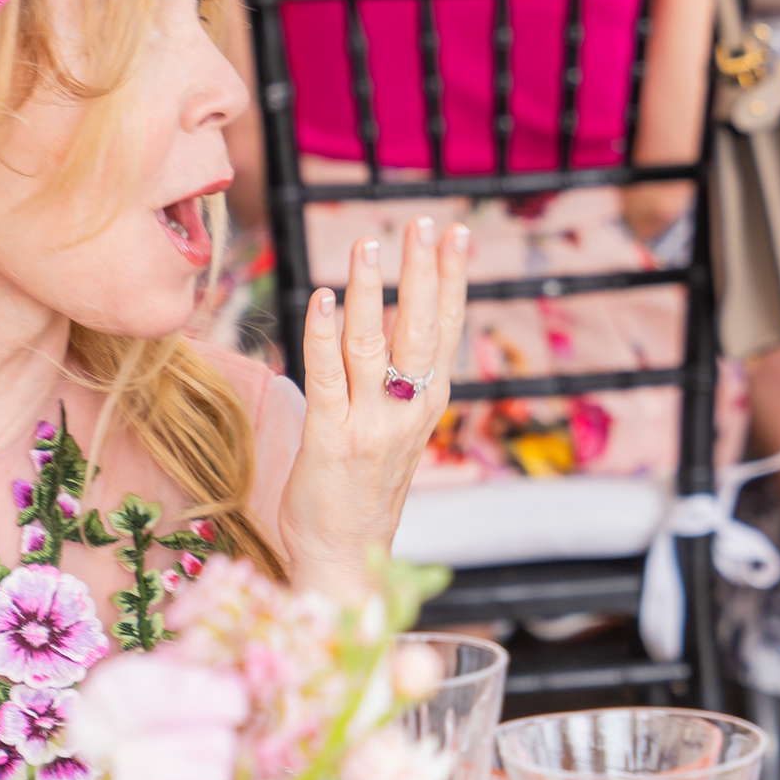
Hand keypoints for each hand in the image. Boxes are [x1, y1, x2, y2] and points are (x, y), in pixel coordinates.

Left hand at [286, 215, 471, 585]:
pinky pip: (328, 376)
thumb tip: (396, 321)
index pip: (447, 327)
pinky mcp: (331, 439)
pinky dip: (325, 334)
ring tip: (367, 243)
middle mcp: (408, 410)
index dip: (452, 278)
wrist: (347, 557)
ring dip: (372, 289)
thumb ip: (399, 379)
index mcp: (428, 403)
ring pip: (375, 344)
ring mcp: (371, 424)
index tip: (457, 232)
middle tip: (423, 221)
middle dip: (424, 270)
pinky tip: (323, 299)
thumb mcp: (397, 430)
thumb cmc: (364, 490)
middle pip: (421, 327)